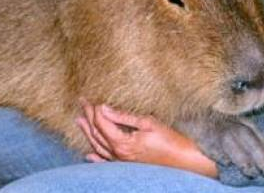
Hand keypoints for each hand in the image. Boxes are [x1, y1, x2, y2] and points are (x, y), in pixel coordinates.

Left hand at [77, 99, 217, 177]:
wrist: (184, 161)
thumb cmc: (169, 140)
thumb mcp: (148, 122)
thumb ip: (124, 117)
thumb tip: (104, 108)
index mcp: (122, 143)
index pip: (101, 123)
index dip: (94, 109)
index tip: (90, 96)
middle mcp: (118, 154)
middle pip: (97, 134)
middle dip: (88, 117)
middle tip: (82, 102)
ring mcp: (122, 162)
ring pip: (98, 147)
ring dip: (88, 133)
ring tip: (79, 120)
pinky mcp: (127, 166)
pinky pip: (106, 162)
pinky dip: (96, 157)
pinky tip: (89, 155)